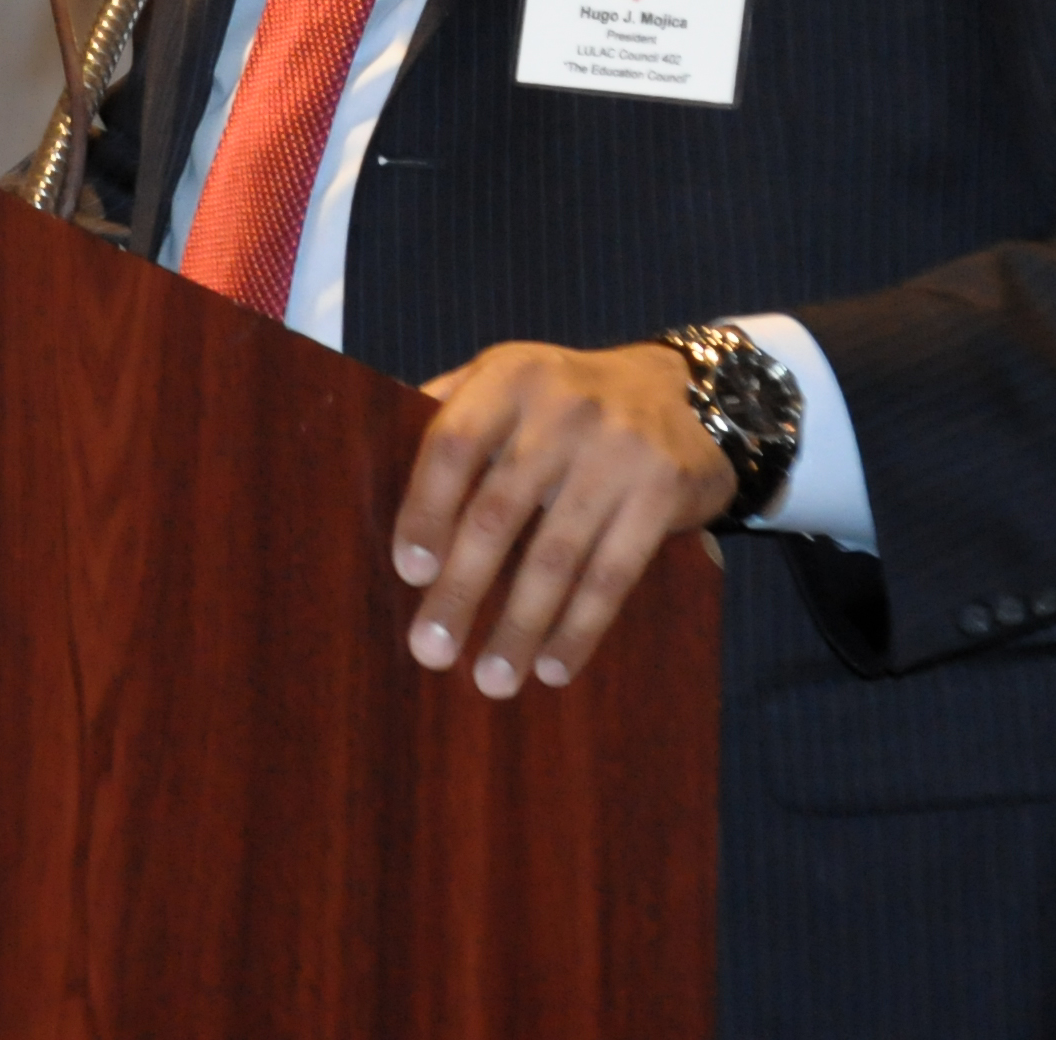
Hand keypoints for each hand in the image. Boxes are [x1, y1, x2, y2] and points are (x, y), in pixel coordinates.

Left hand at [393, 338, 732, 699]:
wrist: (686, 391)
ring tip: (492, 679)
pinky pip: (613, 573)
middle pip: (498, 511)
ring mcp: (619, 449)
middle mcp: (565, 407)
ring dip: (520, 626)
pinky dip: (581, 627)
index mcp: (511, 376)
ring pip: (557, 555)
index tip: (409, 571)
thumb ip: (450, 408)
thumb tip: (370, 455)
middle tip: (429, 650)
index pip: (454, 443)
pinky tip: (555, 667)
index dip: (427, 508)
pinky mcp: (663, 491)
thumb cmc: (568, 399)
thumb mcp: (509, 379)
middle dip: (462, 589)